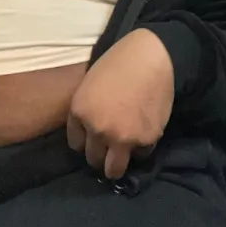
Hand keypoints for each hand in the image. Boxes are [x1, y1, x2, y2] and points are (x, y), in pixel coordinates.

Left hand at [67, 29, 174, 179]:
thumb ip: (86, 111)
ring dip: (116, 164)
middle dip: (100, 156)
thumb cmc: (117, 63)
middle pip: (93, 160)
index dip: (85, 141)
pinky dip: (141, 148)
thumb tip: (88, 132)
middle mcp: (97, 129)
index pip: (76, 144)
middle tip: (108, 149)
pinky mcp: (145, 140)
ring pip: (114, 169)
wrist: (149, 57)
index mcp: (80, 112)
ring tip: (122, 155)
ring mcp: (122, 137)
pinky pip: (140, 155)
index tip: (92, 138)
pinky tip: (142, 133)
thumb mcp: (89, 85)